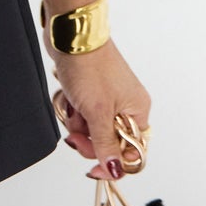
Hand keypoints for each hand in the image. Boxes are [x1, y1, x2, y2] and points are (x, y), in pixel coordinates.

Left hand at [47, 36, 151, 179]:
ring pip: (90, 128)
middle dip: (88, 139)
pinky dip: (71, 108)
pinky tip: (67, 98)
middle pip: (107, 142)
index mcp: (138, 111)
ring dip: (76, 121)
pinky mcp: (90, 91)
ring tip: (72, 105)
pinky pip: (80, 113)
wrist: (70, 35)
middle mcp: (126, 105)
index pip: (132, 152)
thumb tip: (115, 169)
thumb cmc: (90, 66)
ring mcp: (107, 98)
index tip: (93, 168)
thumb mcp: (98, 113)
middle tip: (77, 129)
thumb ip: (105, 144)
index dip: (113, 163)